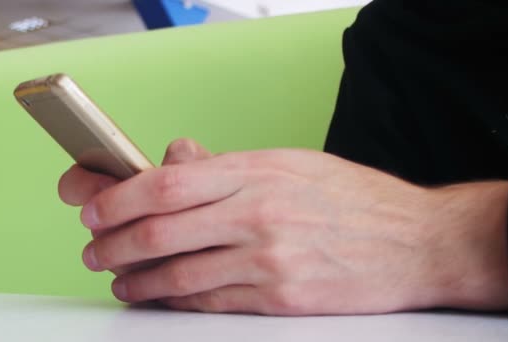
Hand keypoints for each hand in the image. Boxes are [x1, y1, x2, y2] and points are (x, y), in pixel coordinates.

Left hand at [59, 139, 507, 314]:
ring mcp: (268, 259)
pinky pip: (211, 303)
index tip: (94, 209)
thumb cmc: (352, 197)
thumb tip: (173, 161)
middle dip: (113, 243)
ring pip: (178, 274)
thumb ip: (226, 166)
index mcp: (256, 172)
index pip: (167, 183)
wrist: (415, 241)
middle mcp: (257, 213)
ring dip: (136, 280)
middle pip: (161, 231)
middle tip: (92, 250)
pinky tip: (157, 299)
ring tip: (117, 280)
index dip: (119, 199)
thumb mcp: (289, 163)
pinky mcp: (281, 299)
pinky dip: (174, 302)